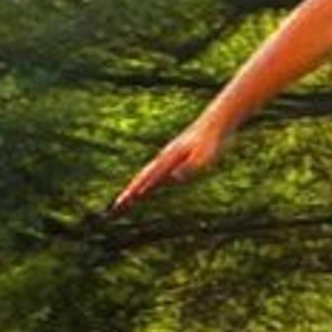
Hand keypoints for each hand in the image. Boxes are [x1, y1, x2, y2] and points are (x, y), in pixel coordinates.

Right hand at [109, 119, 225, 213]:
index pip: (148, 178)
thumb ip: (189, 168)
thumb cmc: (211, 142)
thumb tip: (173, 178)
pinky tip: (145, 191)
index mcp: (169, 159)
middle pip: (142, 178)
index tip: (124, 201)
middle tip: (117, 206)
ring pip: (147, 177)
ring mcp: (168, 158)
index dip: (137, 190)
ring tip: (125, 202)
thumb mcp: (204, 158)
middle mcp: (164, 158)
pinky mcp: (174, 159)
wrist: (214, 124)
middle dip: (129, 193)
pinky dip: (147, 184)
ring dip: (136, 189)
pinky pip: (156, 175)